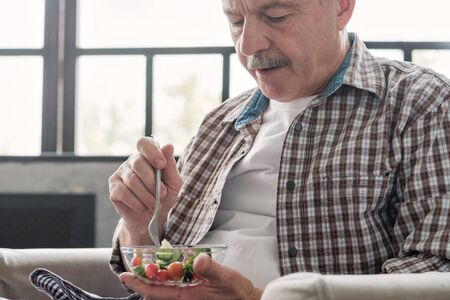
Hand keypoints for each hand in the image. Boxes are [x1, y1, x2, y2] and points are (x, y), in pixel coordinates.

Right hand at [108, 137, 182, 243]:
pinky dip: (137, 202)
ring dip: (147, 195)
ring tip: (154, 204)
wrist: (153, 217)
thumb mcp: (174, 182)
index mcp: (147, 156)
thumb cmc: (165, 196)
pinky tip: (143, 207)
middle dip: (152, 181)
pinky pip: (123, 193)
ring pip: (132, 180)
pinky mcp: (114, 189)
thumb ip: (170, 165)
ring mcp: (120, 174)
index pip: (144, 143)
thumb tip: (168, 145)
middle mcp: (132, 162)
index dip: (152, 152)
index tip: (161, 165)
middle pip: (138, 163)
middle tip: (162, 194)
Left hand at [120, 253, 262, 299]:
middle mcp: (184, 297)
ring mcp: (188, 296)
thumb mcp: (226, 278)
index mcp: (186, 296)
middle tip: (135, 265)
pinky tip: (170, 268)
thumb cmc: (237, 293)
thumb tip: (199, 259)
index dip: (138, 283)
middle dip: (143, 280)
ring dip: (154, 279)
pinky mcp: (194, 293)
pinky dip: (167, 278)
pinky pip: (174, 287)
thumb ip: (211, 269)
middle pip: (155, 292)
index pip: (155, 291)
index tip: (124, 274)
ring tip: (148, 265)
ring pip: (163, 290)